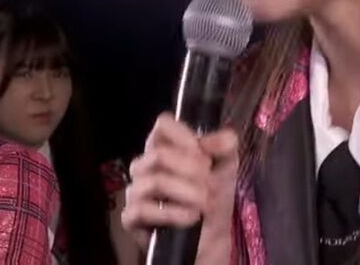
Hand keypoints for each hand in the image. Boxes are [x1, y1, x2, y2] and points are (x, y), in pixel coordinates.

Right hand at [121, 114, 239, 264]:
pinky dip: (171, 213)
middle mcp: (145, 165)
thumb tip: (216, 140)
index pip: (162, 125)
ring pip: (153, 181)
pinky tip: (191, 217)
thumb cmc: (214, 194)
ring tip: (205, 202)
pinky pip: (141, 209)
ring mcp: (136, 191)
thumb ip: (225, 145)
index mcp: (165, 146)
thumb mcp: (227, 165)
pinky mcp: (131, 218)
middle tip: (211, 184)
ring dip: (185, 191)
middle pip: (159, 155)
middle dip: (191, 170)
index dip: (184, 136)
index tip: (204, 155)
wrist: (213, 234)